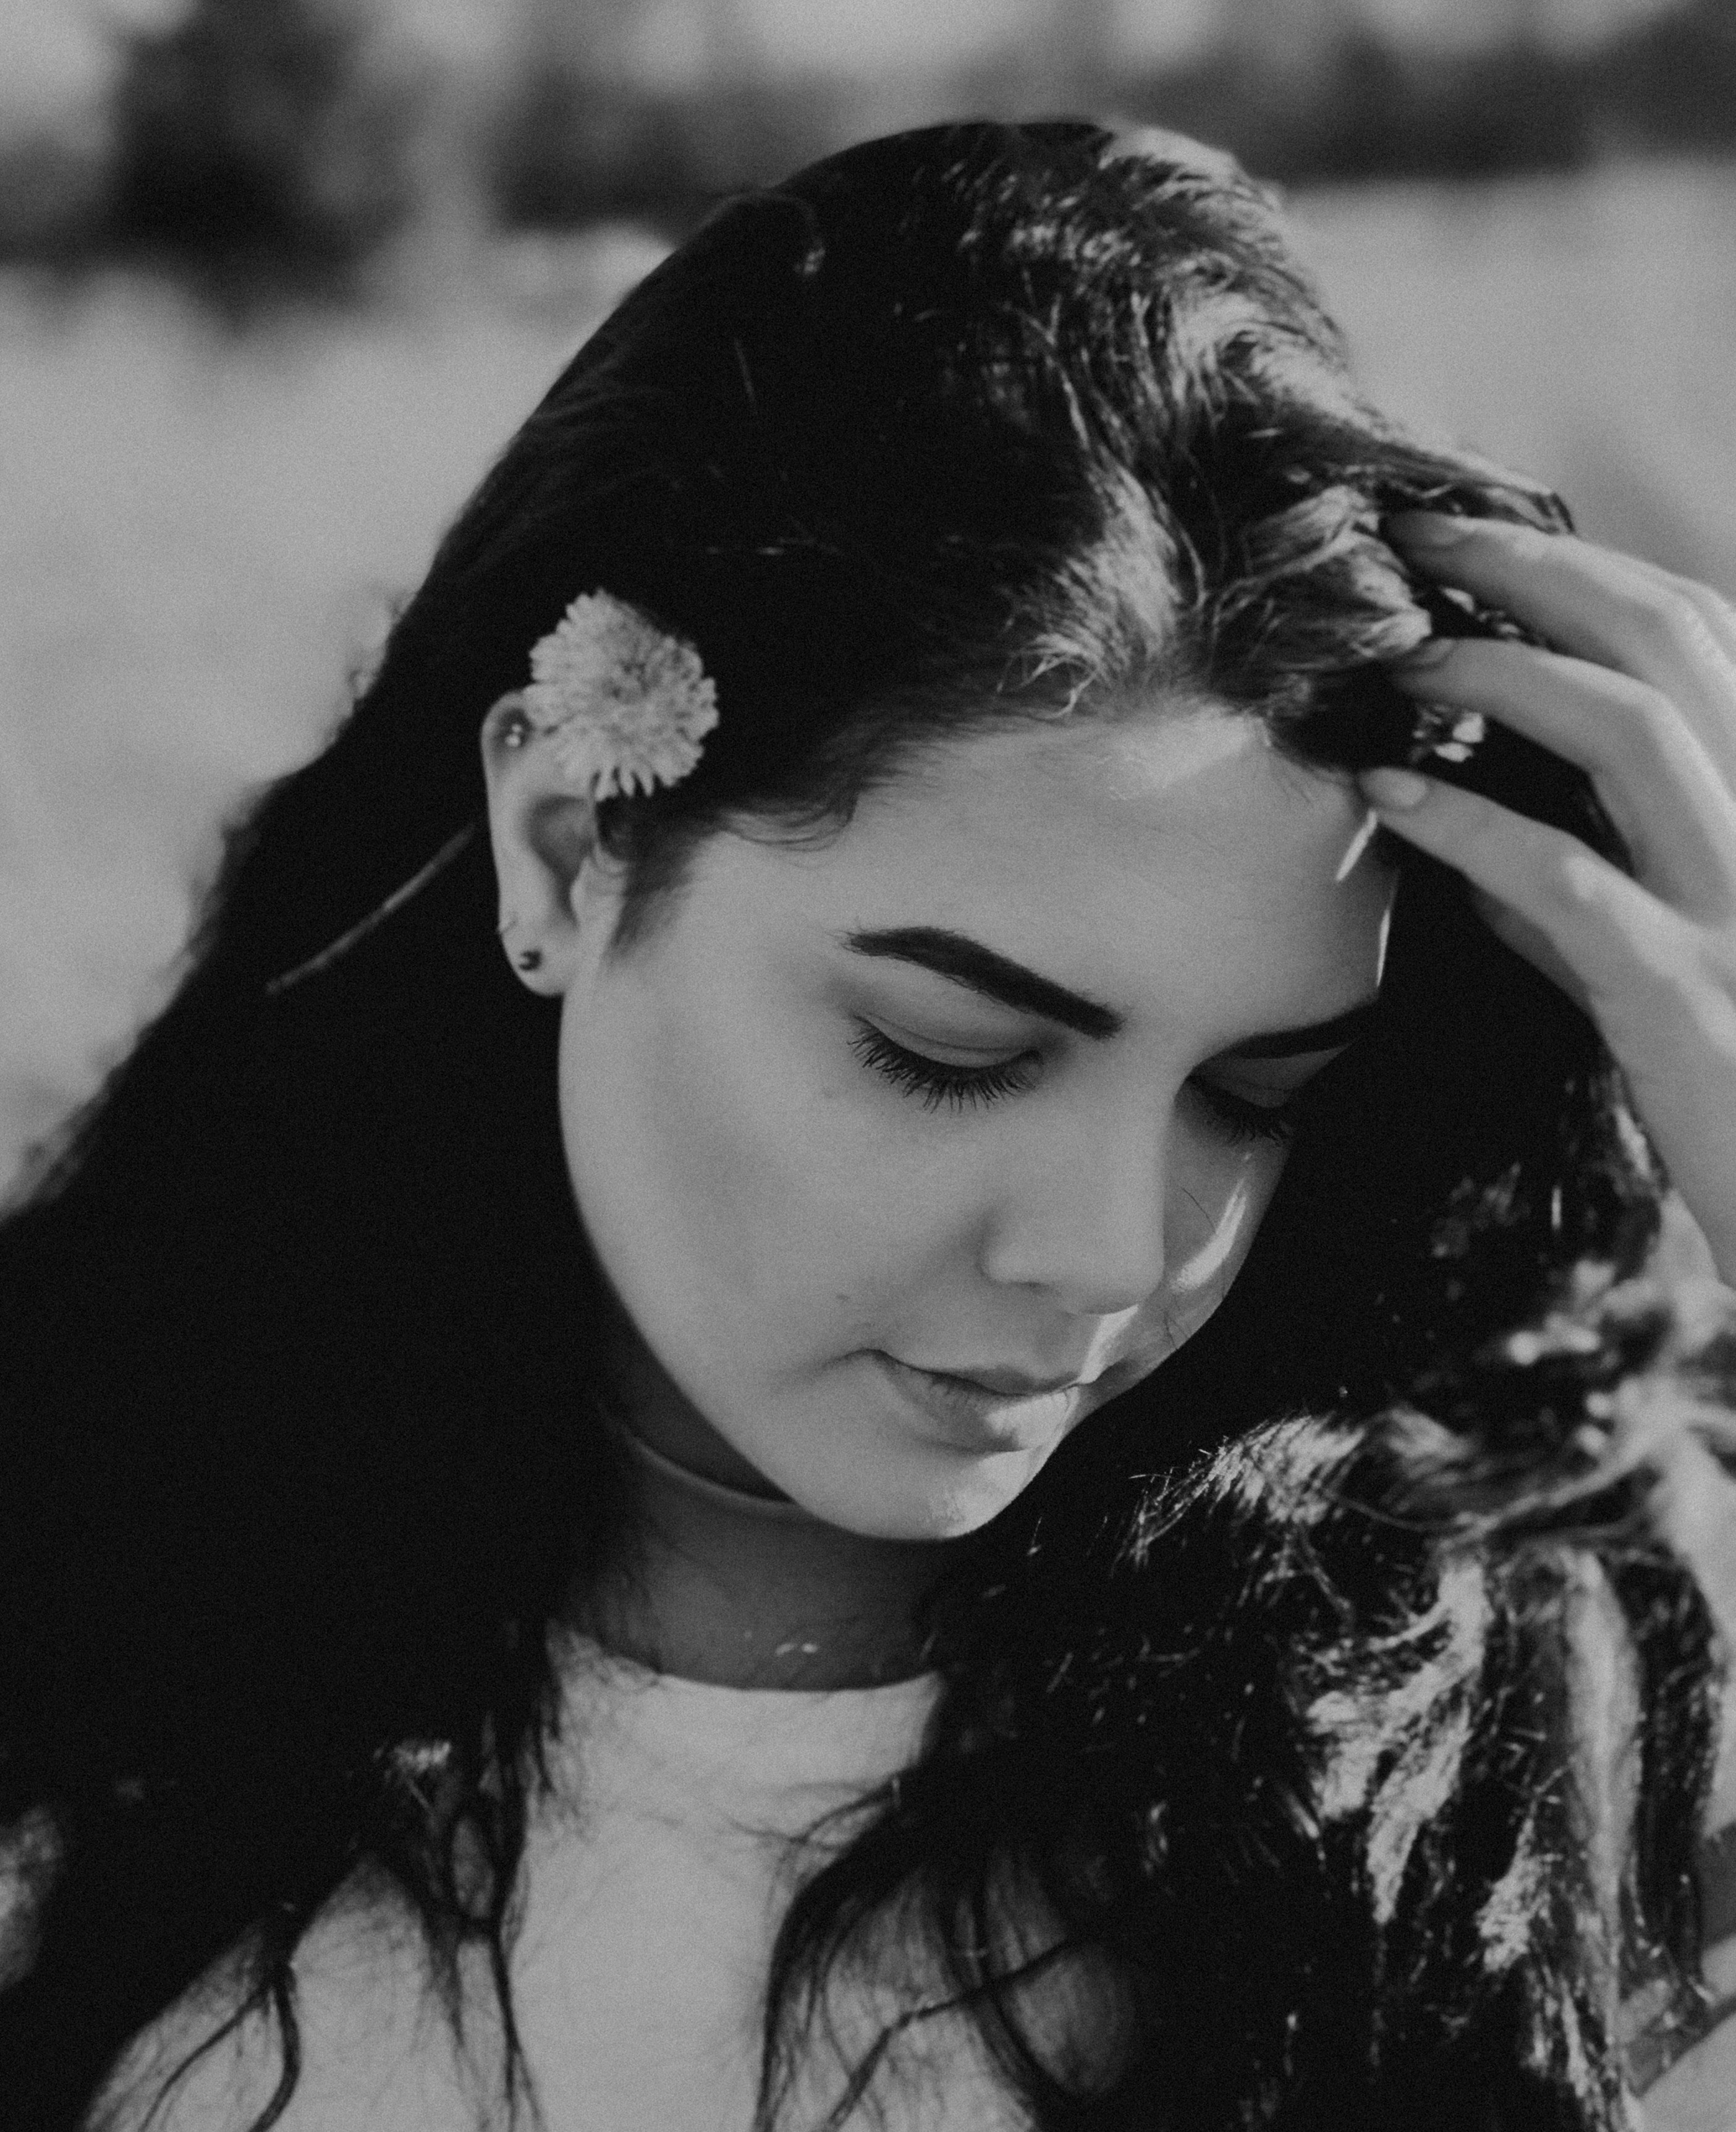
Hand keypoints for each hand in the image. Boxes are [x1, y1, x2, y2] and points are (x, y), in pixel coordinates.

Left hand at [1360, 514, 1735, 1285]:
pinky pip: (1569, 880)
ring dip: (1500, 673)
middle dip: (1535, 567)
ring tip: (1398, 661)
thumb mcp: (1646, 966)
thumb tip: (1459, 826)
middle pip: (1671, 636)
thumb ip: (1570, 896)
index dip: (1584, 568)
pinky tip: (1390, 795)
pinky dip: (1469, 826)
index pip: (1699, 633)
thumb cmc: (1725, 1088)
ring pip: (1633, 728)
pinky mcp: (1688, 991)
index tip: (1471, 536)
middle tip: (1416, 537)